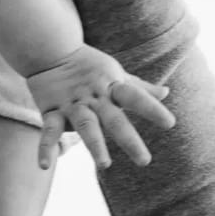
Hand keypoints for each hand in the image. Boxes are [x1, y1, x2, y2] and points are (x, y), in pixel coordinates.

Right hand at [25, 43, 174, 171]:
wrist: (50, 49)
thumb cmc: (89, 66)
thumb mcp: (117, 74)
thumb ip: (141, 88)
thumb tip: (166, 93)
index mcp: (112, 87)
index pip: (135, 97)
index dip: (152, 109)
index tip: (170, 123)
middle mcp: (94, 97)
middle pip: (114, 119)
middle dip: (129, 140)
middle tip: (145, 161)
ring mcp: (72, 105)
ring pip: (85, 125)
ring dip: (95, 145)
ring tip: (104, 165)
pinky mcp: (51, 110)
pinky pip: (48, 131)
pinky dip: (45, 148)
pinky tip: (44, 166)